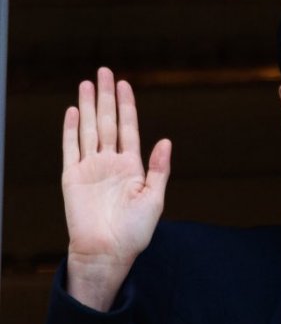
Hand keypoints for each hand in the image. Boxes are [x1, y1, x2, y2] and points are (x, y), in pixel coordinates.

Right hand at [63, 68, 171, 309]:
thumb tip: (166, 140)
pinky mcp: (72, 176)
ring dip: (88, 106)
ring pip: (89, 129)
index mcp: (132, 167)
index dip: (126, 105)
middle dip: (106, 97)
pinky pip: (70, 147)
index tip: (124, 84)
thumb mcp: (154, 199)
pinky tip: (74, 111)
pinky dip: (71, 129)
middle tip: (104, 71)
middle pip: (107, 122)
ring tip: (87, 83)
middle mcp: (110, 163)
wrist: (107, 252)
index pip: (128, 128)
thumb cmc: (134, 232)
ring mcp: (90, 168)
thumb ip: (158, 169)